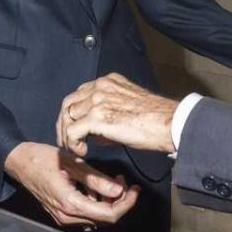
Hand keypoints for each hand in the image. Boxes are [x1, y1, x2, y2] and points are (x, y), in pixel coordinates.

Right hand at [3, 141, 138, 226]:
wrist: (19, 162)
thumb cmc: (42, 158)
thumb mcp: (72, 163)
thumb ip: (96, 178)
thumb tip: (119, 190)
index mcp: (70, 204)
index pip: (108, 215)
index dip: (126, 204)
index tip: (135, 189)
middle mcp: (67, 216)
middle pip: (104, 217)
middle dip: (120, 201)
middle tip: (125, 181)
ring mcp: (63, 216)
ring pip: (96, 216)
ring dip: (109, 200)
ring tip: (114, 179)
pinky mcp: (61, 212)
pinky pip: (86, 212)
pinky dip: (97, 200)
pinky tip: (98, 185)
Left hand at [58, 73, 177, 154]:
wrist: (168, 122)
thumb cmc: (155, 118)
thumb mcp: (128, 104)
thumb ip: (108, 109)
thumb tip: (93, 129)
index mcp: (108, 81)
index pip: (79, 93)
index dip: (73, 113)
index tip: (73, 127)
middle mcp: (100, 86)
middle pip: (68, 103)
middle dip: (63, 123)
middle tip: (65, 141)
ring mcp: (97, 100)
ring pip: (67, 117)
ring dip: (67, 135)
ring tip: (75, 148)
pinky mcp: (97, 117)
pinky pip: (72, 132)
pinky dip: (73, 143)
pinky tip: (83, 151)